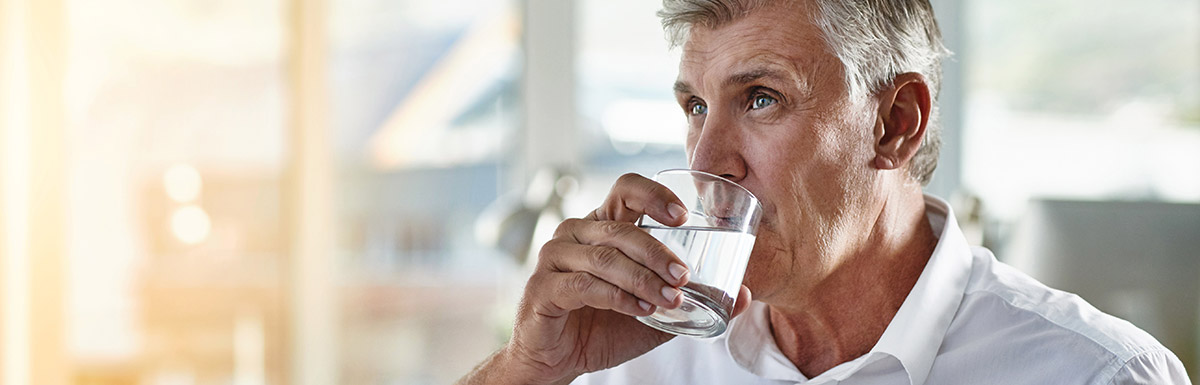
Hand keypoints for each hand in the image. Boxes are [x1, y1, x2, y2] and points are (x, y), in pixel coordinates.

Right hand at [461, 173, 752, 384]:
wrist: (559, 360)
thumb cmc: (605, 326)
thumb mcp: (657, 311)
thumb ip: (693, 299)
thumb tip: (746, 295)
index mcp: (603, 226)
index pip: (626, 189)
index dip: (653, 194)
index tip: (682, 217)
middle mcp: (576, 233)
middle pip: (620, 227)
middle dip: (658, 251)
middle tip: (684, 276)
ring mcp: (554, 258)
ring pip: (604, 257)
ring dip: (642, 278)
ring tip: (670, 299)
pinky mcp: (542, 288)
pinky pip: (583, 285)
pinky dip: (616, 297)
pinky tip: (640, 310)